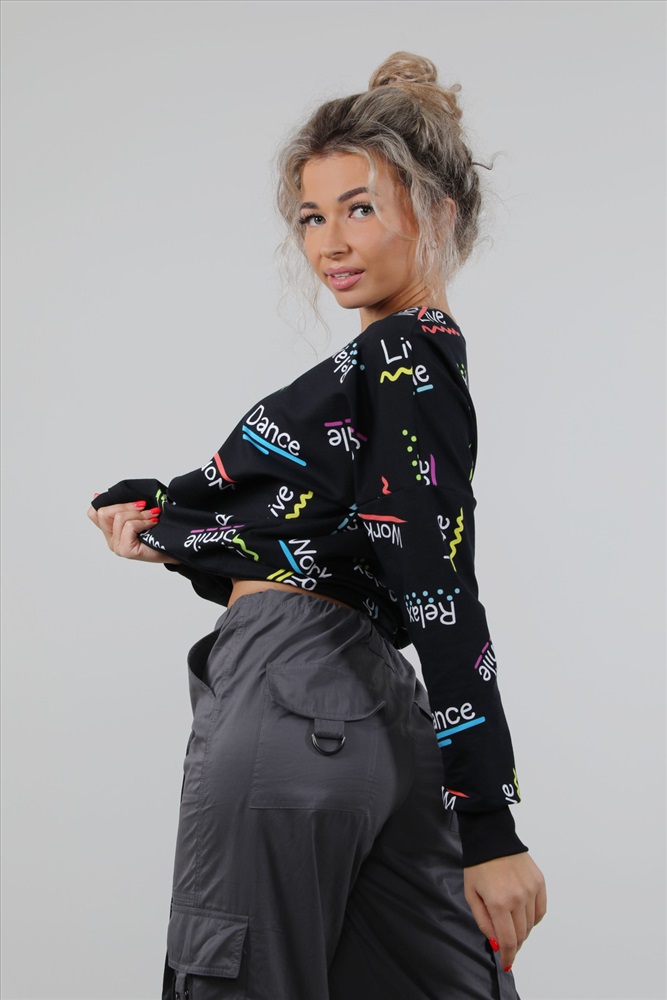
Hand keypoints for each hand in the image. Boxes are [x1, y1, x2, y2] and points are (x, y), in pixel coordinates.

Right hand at [87, 499, 180, 563]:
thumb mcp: (139, 514)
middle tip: (144, 505)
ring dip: (139, 514)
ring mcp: (117, 547)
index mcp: (111, 531)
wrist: (174, 548)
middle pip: (103, 512)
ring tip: (153, 515)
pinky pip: (129, 526)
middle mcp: (111, 540)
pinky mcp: (125, 550)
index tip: (121, 495)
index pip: (93, 514)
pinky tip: (152, 524)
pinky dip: (143, 522)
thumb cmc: (158, 532)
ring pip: (119, 518)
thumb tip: (101, 493)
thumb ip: (124, 507)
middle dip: (126, 505)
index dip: (103, 501)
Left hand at [463, 852, 545, 972]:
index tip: (507, 963)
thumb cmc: (478, 866)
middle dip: (513, 944)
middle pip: (521, 934)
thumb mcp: (472, 895)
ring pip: (531, 924)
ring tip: (511, 923)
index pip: (508, 940)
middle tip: (506, 944)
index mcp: (498, 903)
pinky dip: (533, 918)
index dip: (508, 956)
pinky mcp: (539, 882)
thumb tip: (496, 942)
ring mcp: (531, 890)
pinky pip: (540, 910)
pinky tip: (523, 915)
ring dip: (522, 930)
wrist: (491, 838)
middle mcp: (518, 898)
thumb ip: (484, 922)